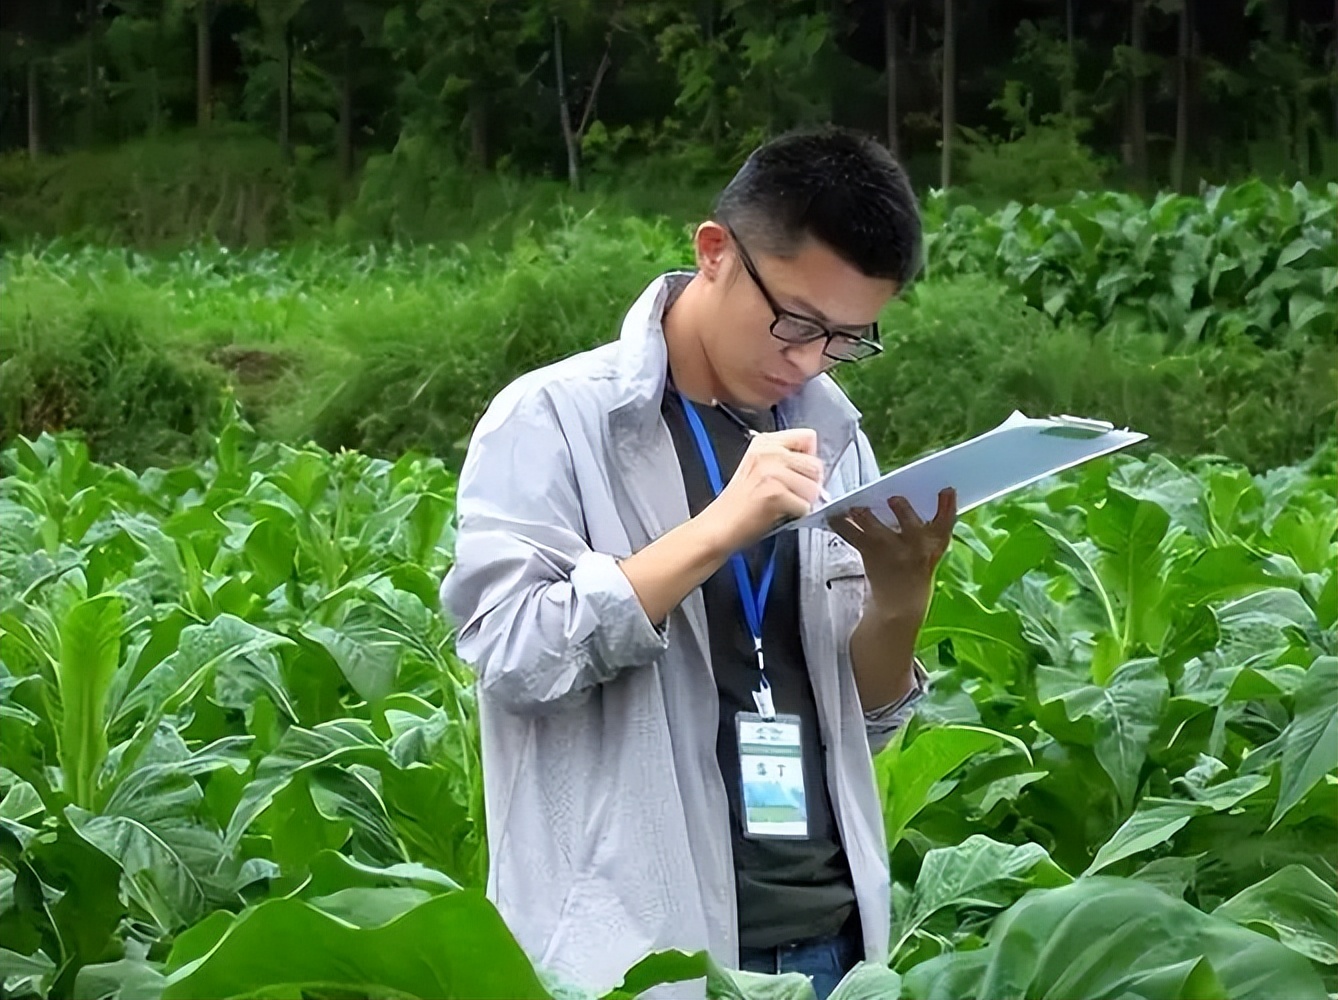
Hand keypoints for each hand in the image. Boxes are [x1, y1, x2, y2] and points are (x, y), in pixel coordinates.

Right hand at [702, 428, 823, 550]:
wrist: (718, 525)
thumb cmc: (739, 502)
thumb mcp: (758, 466)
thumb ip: (785, 457)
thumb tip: (817, 466)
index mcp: (765, 442)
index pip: (808, 437)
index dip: (810, 457)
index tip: (798, 472)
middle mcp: (768, 452)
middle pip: (816, 464)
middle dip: (810, 484)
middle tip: (790, 494)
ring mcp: (771, 472)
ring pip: (814, 487)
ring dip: (804, 501)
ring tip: (783, 504)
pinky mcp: (775, 494)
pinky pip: (805, 506)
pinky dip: (796, 515)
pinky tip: (779, 513)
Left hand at [827, 489, 956, 618]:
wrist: (900, 608)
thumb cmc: (914, 574)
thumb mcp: (929, 553)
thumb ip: (922, 529)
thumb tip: (899, 499)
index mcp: (936, 544)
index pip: (947, 522)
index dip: (948, 505)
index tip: (946, 490)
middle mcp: (916, 547)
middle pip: (910, 523)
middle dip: (902, 510)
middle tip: (893, 499)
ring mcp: (892, 552)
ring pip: (875, 527)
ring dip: (863, 514)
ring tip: (854, 508)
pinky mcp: (870, 554)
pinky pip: (852, 534)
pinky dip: (841, 524)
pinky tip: (832, 517)